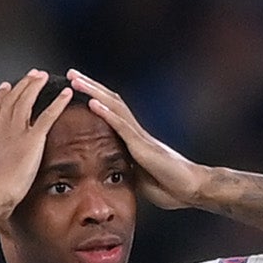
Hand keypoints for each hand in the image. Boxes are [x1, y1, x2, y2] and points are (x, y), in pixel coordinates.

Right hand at [0, 67, 62, 213]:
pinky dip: (58, 103)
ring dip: (35, 86)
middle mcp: (2, 130)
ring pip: (26, 101)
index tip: (5, 86)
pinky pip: (48, 116)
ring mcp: (17, 132)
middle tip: (31, 75)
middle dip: (21, 85)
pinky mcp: (33, 138)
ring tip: (44, 76)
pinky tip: (66, 94)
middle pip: (11, 100)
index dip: (0, 96)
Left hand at [59, 68, 207, 210]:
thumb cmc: (168, 185)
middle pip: (110, 102)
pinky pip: (122, 127)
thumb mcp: (138, 176)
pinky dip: (106, 113)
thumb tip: (108, 171)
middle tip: (70, 73)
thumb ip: (124, 168)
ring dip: (93, 92)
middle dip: (90, 87)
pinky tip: (92, 103)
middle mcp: (136, 132)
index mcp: (133, 139)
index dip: (94, 98)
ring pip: (114, 107)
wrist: (191, 190)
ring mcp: (140, 137)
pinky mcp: (143, 147)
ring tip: (75, 80)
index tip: (76, 88)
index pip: (111, 111)